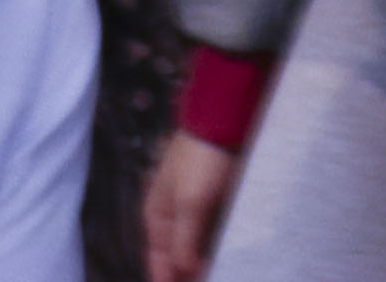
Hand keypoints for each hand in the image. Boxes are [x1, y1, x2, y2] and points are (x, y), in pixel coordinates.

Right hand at [142, 123, 244, 281]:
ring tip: (218, 273)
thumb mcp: (190, 202)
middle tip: (206, 280)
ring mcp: (193, 212)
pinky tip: (228, 258)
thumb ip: (184, 241)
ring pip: (195, 250)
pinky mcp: (214, 205)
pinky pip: (212, 237)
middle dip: (186, 274)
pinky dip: (216, 250)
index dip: (167, 281)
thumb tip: (183, 272)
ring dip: (202, 264)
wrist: (224, 120)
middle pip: (176, 258)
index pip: (157, 262)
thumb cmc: (201, 159)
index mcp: (156, 217)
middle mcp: (172, 218)